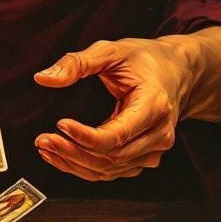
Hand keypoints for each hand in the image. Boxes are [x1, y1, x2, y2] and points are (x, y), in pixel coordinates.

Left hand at [33, 27, 220, 181]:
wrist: (177, 72)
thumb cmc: (145, 60)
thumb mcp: (112, 50)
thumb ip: (78, 63)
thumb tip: (44, 78)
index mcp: (155, 106)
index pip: (116, 135)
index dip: (84, 136)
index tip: (60, 124)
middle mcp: (159, 134)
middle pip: (110, 158)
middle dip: (72, 152)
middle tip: (43, 140)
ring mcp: (153, 151)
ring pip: (108, 170)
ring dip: (73, 163)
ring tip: (46, 147)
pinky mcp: (143, 159)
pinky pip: (110, 171)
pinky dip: (82, 167)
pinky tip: (60, 156)